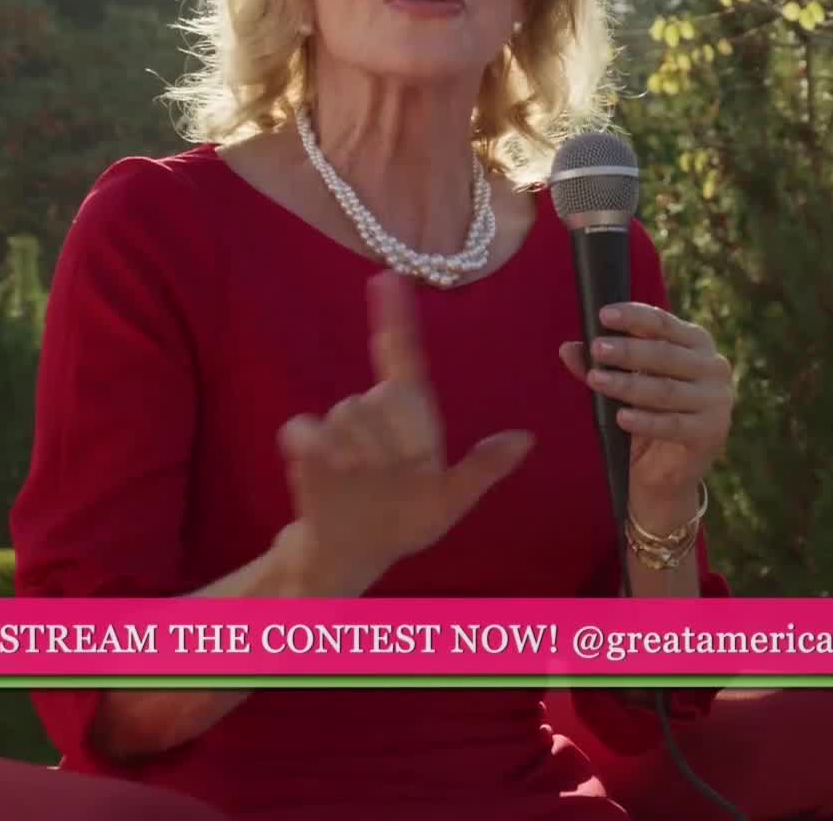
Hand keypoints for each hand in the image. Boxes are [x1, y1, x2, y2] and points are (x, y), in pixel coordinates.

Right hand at [277, 271, 533, 596]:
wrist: (355, 554)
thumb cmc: (403, 521)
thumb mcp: (451, 502)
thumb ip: (483, 469)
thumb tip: (526, 439)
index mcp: (411, 416)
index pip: (403, 356)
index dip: (396, 316)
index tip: (388, 278)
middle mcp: (373, 412)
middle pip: (382, 396)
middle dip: (394, 440)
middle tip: (398, 475)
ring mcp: (336, 427)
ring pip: (350, 412)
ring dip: (364, 451)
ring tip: (367, 481)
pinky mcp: (305, 447)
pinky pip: (308, 427)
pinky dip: (321, 444)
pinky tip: (334, 465)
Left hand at [559, 303, 733, 530]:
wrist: (666, 473)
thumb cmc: (647, 416)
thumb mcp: (623, 385)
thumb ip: (601, 366)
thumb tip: (568, 348)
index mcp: (696, 344)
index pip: (664, 323)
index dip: (634, 316)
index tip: (603, 315)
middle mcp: (713, 367)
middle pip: (666, 354)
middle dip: (628, 351)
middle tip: (596, 349)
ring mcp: (717, 401)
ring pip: (666, 389)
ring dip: (629, 385)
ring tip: (597, 381)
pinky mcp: (711, 433)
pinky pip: (673, 425)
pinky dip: (646, 421)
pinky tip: (621, 417)